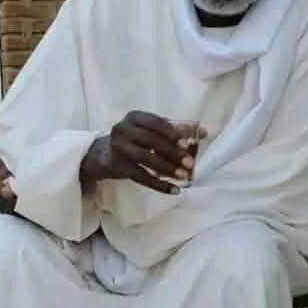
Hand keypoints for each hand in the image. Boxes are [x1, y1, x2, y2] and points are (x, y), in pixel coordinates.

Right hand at [80, 111, 197, 193]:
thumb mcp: (150, 130)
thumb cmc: (135, 139)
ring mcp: (119, 148)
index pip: (156, 122)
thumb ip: (176, 130)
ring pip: (148, 159)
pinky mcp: (119, 167)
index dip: (173, 133)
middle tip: (190, 163)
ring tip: (185, 176)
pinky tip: (175, 190)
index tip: (188, 143)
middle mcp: (123, 130)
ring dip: (168, 169)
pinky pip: (142, 177)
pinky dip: (160, 185)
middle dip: (173, 153)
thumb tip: (203, 132)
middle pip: (153, 141)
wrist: (103, 155)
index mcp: (134, 117)